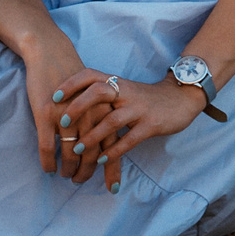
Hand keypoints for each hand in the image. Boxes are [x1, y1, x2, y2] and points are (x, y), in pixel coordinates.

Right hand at [34, 59, 119, 183]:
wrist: (51, 54)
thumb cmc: (75, 78)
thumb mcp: (96, 96)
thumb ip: (103, 119)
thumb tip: (106, 145)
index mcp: (104, 111)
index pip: (112, 147)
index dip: (113, 170)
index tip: (114, 189)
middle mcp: (89, 116)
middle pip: (91, 155)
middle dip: (87, 173)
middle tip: (80, 182)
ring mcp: (66, 116)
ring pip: (69, 154)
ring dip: (69, 170)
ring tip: (67, 176)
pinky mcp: (46, 115)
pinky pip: (48, 147)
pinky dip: (48, 162)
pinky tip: (48, 170)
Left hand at [71, 75, 209, 191]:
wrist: (180, 98)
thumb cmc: (145, 97)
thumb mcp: (123, 90)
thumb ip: (103, 95)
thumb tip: (71, 108)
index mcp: (117, 82)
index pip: (91, 75)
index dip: (71, 84)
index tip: (54, 96)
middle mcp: (127, 92)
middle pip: (98, 92)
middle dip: (77, 107)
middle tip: (61, 123)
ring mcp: (139, 108)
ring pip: (112, 120)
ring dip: (92, 137)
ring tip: (76, 150)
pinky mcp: (151, 124)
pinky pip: (129, 139)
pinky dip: (113, 151)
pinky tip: (101, 160)